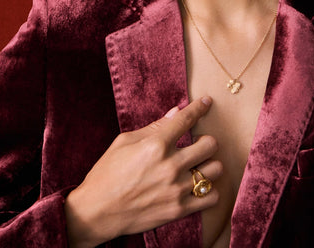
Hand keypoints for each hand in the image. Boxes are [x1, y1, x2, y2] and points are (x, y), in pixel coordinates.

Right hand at [65, 96, 220, 247]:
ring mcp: (176, 189)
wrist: (97, 212)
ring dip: (210, 165)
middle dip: (206, 141)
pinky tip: (199, 187)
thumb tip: (176, 113)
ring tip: (199, 167)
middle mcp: (170, 165)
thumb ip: (153, 127)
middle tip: (198, 144)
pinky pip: (211, 196)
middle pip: (210, 144)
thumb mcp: (123, 142)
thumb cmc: (106, 173)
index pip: (186, 119)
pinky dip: (209, 190)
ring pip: (215, 169)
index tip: (206, 102)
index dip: (199, 107)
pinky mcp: (179, 209)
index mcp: (155, 145)